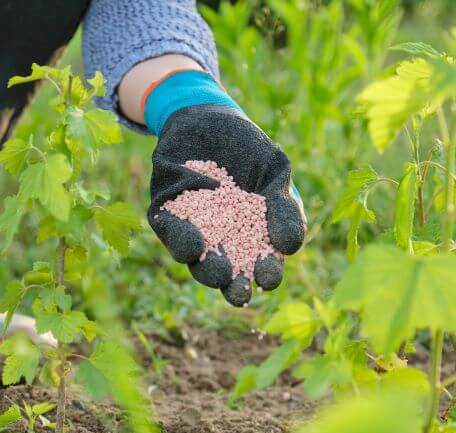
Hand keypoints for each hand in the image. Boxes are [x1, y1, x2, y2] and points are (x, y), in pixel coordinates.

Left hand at [144, 70, 305, 306]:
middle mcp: (219, 242)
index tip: (270, 278)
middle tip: (241, 293)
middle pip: (227, 274)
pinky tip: (193, 245)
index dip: (265, 275)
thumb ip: (284, 208)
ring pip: (196, 261)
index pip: (259, 265)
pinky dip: (181, 240)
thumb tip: (289, 248)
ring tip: (219, 273)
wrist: (208, 117)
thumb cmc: (249, 150)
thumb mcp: (275, 172)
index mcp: (251, 238)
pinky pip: (170, 233)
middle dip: (233, 286)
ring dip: (207, 270)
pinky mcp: (165, 215)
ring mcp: (191, 231)